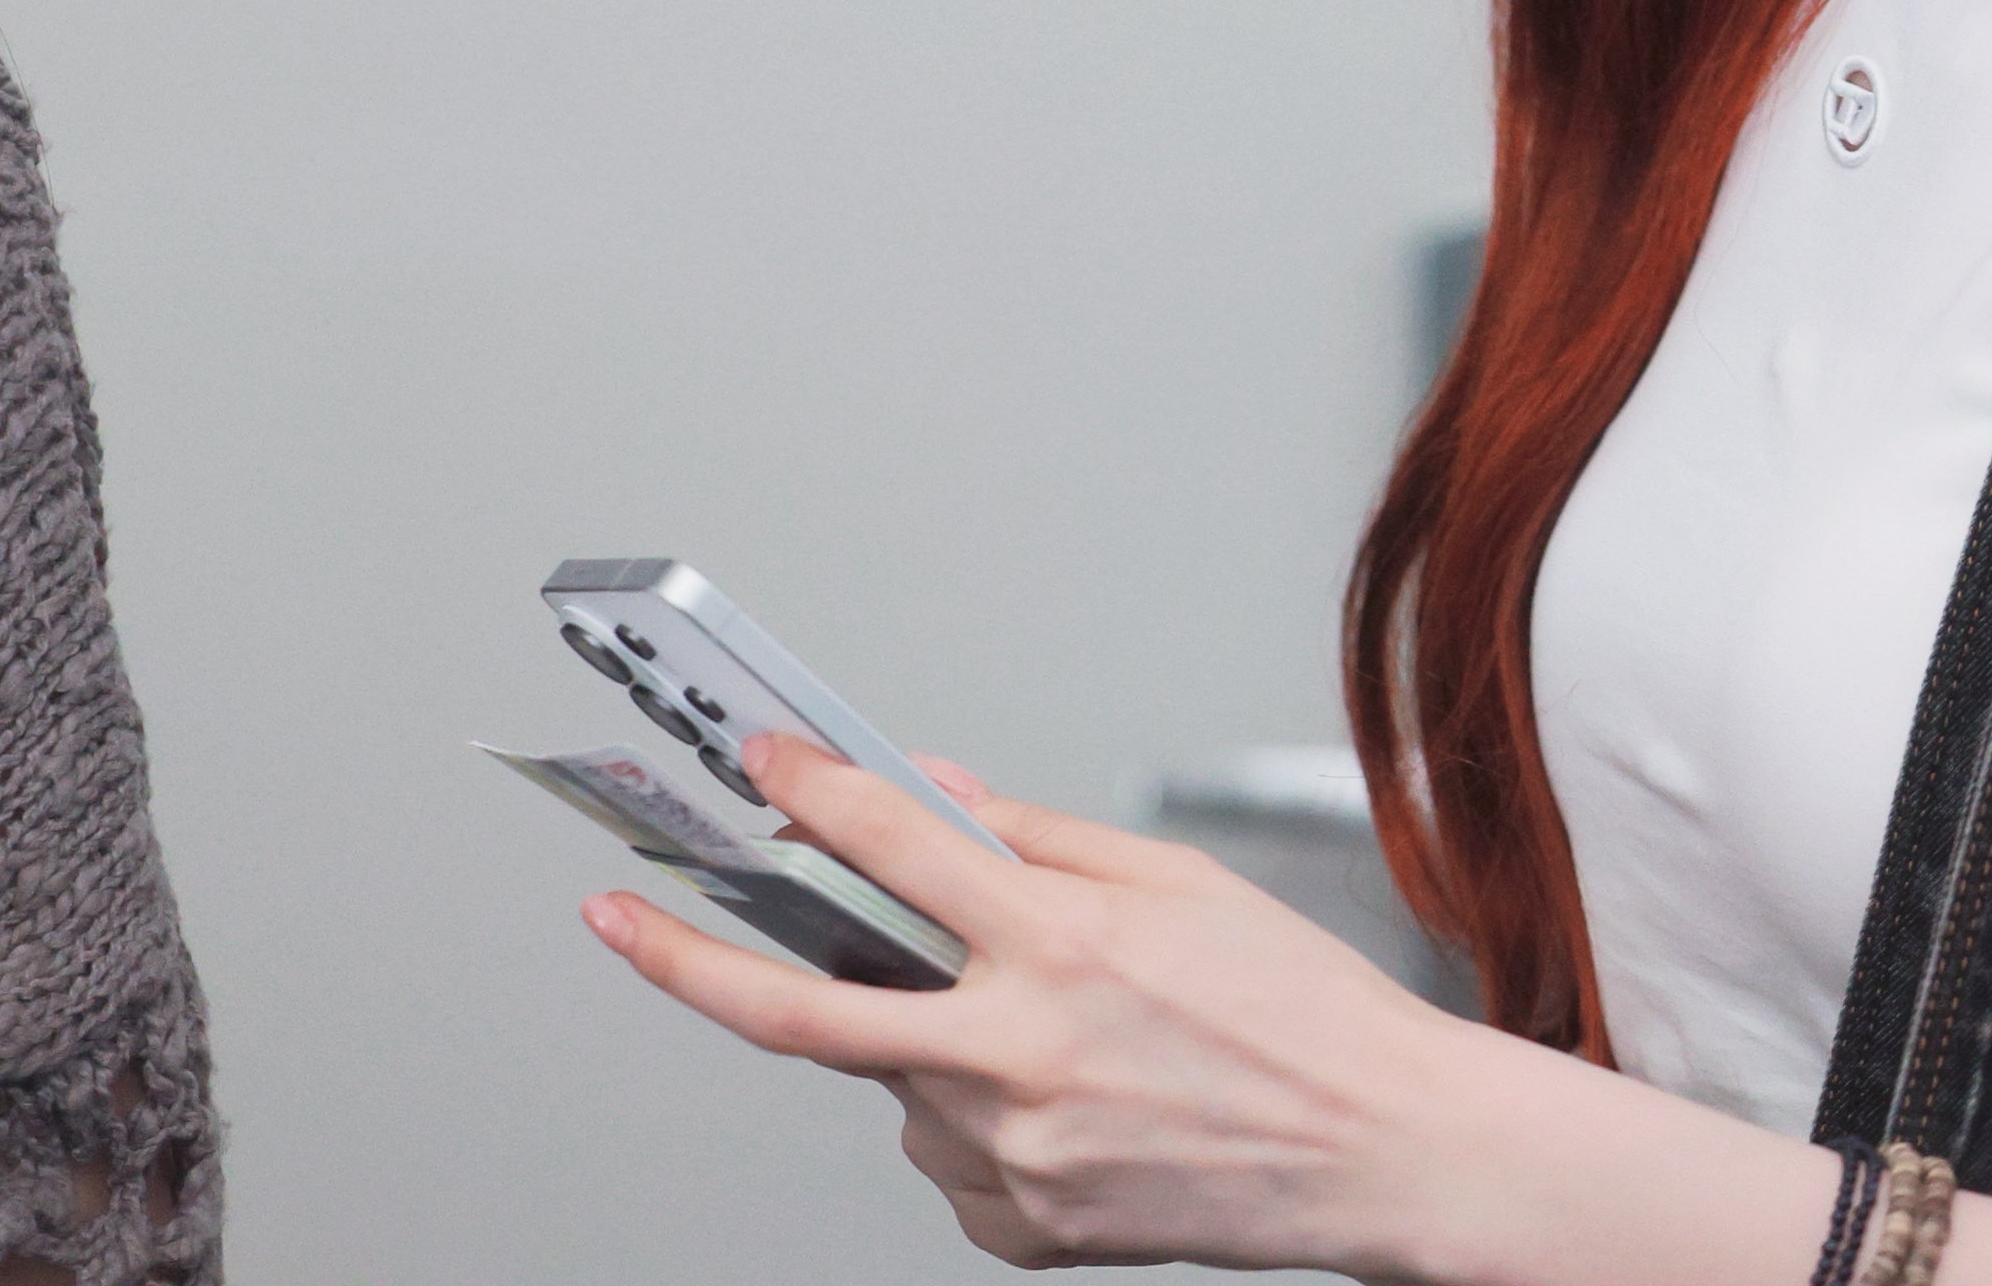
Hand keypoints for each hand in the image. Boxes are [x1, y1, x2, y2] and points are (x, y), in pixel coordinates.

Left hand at [587, 734, 1479, 1269]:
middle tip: (614, 913)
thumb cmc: (1301, 1009)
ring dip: (931, 1039)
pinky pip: (950, 1156)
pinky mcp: (1018, 1230)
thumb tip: (937, 793)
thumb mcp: (1182, 879)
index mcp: (1064, 943)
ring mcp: (1010, 1158)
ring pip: (899, 1081)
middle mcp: (1020, 1054)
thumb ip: (1041, 836)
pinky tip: (1080, 1104)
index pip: (897, 844)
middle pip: (803, 1010)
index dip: (812, 790)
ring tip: (1061, 1035)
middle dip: (686, 957)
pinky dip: (981, 1118)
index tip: (760, 761)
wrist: (1377, 1149)